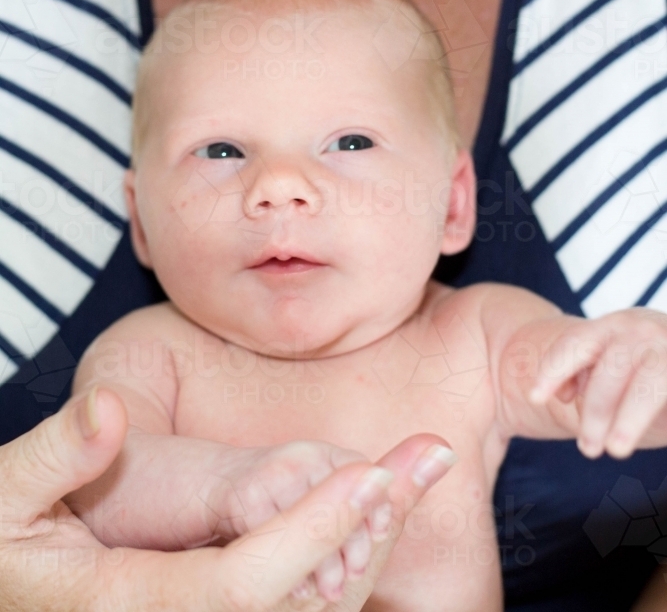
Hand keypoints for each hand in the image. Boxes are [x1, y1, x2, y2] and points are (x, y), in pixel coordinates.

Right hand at [0, 387, 453, 611]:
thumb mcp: (5, 498)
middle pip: (300, 609)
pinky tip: (373, 515)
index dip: (308, 533)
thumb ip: (55, 456)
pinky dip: (345, 569)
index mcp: (128, 607)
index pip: (241, 585)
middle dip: (368, 533)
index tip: (367, 475)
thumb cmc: (5, 550)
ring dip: (370, 550)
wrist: (14, 596)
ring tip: (415, 474)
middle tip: (426, 461)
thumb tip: (110, 409)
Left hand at [530, 309, 666, 458]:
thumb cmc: (648, 371)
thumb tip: (564, 392)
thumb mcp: (614, 368)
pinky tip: (631, 436)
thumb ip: (587, 374)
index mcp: (614, 326)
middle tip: (588, 449)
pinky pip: (664, 393)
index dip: (553, 370)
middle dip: (596, 411)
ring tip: (615, 450)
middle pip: (609, 369)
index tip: (534, 399)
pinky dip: (645, 416)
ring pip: (645, 385)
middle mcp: (642, 330)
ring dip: (628, 419)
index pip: (575, 342)